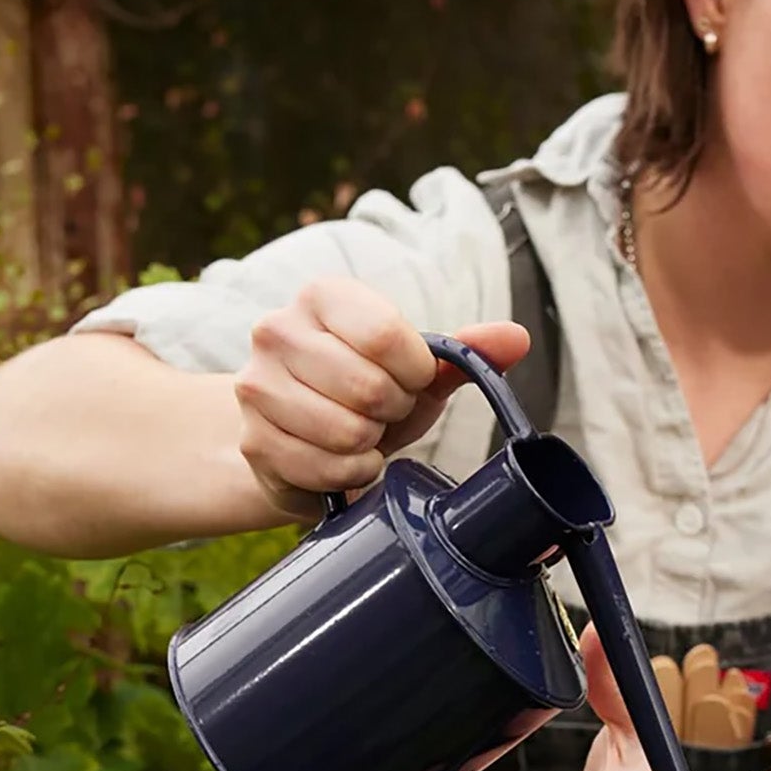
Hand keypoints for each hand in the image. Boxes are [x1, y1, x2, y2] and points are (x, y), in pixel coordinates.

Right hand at [233, 282, 527, 519]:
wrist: (299, 437)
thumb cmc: (363, 395)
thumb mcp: (415, 371)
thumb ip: (464, 352)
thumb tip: (517, 337)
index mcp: (322, 296)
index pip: (384, 334)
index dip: (413, 373)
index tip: (410, 381)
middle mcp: (277, 330)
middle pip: (368, 386)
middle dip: (391, 411)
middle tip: (381, 413)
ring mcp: (257, 386)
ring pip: (347, 431)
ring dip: (371, 445)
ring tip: (361, 434)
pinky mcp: (253, 439)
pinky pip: (327, 468)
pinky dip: (351, 474)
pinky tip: (344, 462)